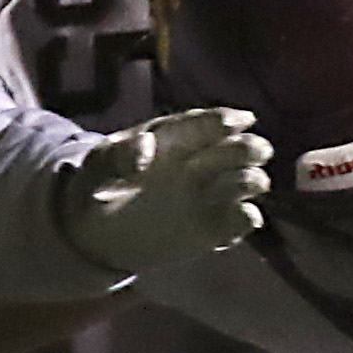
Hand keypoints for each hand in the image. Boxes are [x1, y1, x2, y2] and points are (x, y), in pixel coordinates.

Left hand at [59, 108, 270, 273]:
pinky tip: (239, 220)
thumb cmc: (98, 186)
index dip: (225, 120)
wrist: (95, 232)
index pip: (207, 123)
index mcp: (176, 139)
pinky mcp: (214, 228)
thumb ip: (118, 155)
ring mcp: (209, 195)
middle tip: (257, 150)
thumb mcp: (98, 166)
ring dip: (251, 180)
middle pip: (239, 149)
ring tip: (247, 183)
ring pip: (247, 181)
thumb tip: (147, 150)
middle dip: (251, 148)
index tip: (237, 122)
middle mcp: (200, 163)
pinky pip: (241, 220)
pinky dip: (246, 219)